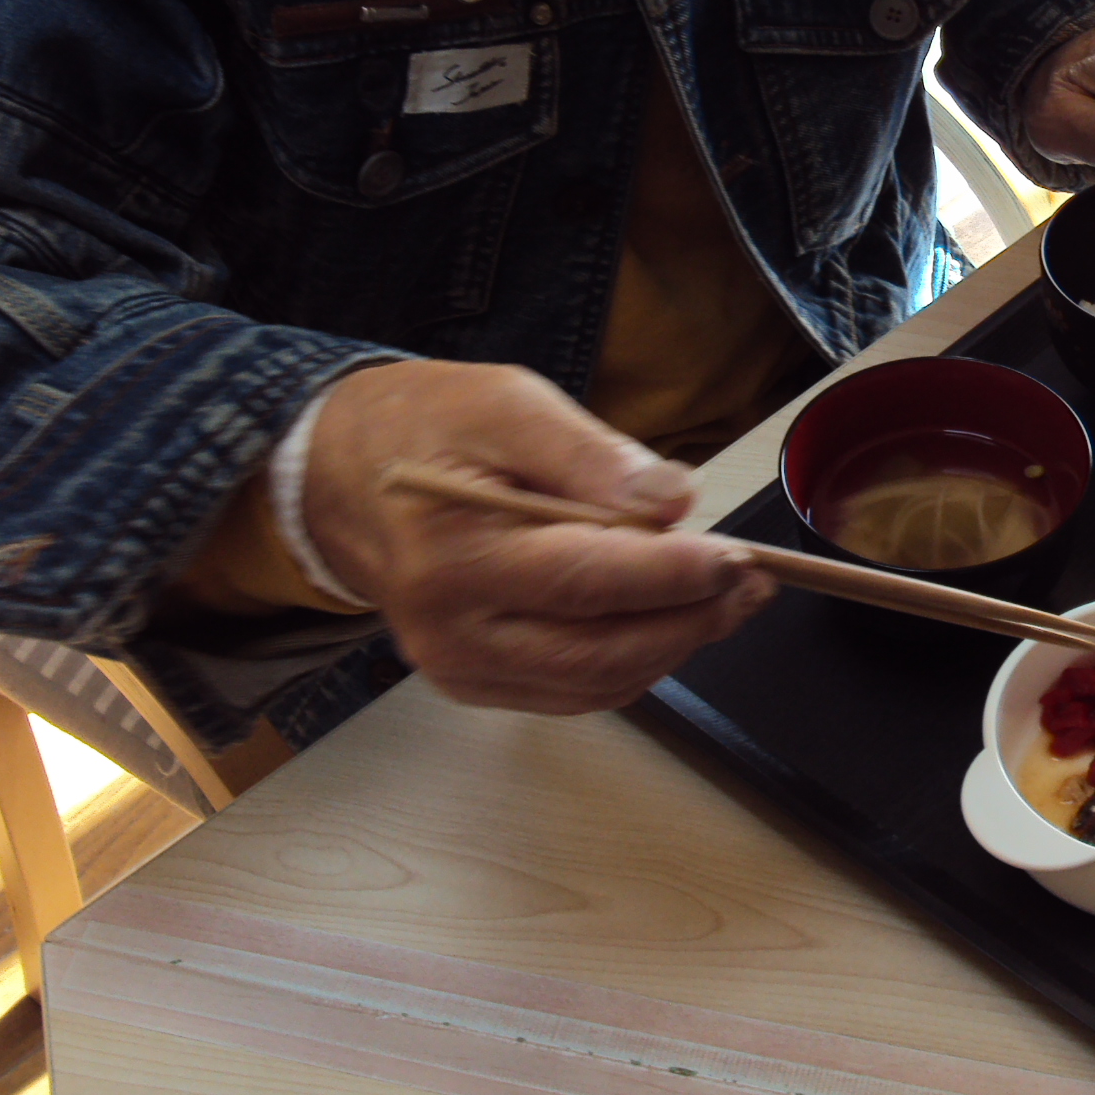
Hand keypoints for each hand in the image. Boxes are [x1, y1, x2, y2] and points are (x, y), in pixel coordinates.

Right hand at [299, 361, 773, 713]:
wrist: (342, 477)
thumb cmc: (425, 428)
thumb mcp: (505, 403)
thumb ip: (589, 453)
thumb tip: (673, 498)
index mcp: (453, 555)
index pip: (586, 581)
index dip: (674, 575)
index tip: (738, 556)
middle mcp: (451, 630)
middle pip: (599, 651)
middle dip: (691, 622)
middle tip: (753, 583)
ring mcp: (459, 667)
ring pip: (595, 682)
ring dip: (673, 647)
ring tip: (728, 598)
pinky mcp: (472, 682)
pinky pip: (573, 690)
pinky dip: (633, 662)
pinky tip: (670, 620)